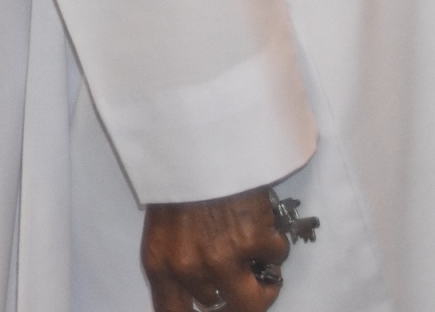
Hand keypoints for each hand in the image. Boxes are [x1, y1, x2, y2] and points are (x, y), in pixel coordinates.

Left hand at [143, 187, 290, 311]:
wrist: (197, 141)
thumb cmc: (179, 178)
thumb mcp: (162, 226)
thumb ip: (177, 262)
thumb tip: (201, 294)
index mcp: (160, 262)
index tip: (211, 310)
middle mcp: (189, 268)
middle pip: (217, 307)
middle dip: (229, 292)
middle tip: (238, 275)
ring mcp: (223, 258)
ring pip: (252, 299)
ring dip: (261, 283)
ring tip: (258, 262)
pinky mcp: (254, 242)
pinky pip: (275, 260)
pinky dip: (273, 245)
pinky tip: (259, 223)